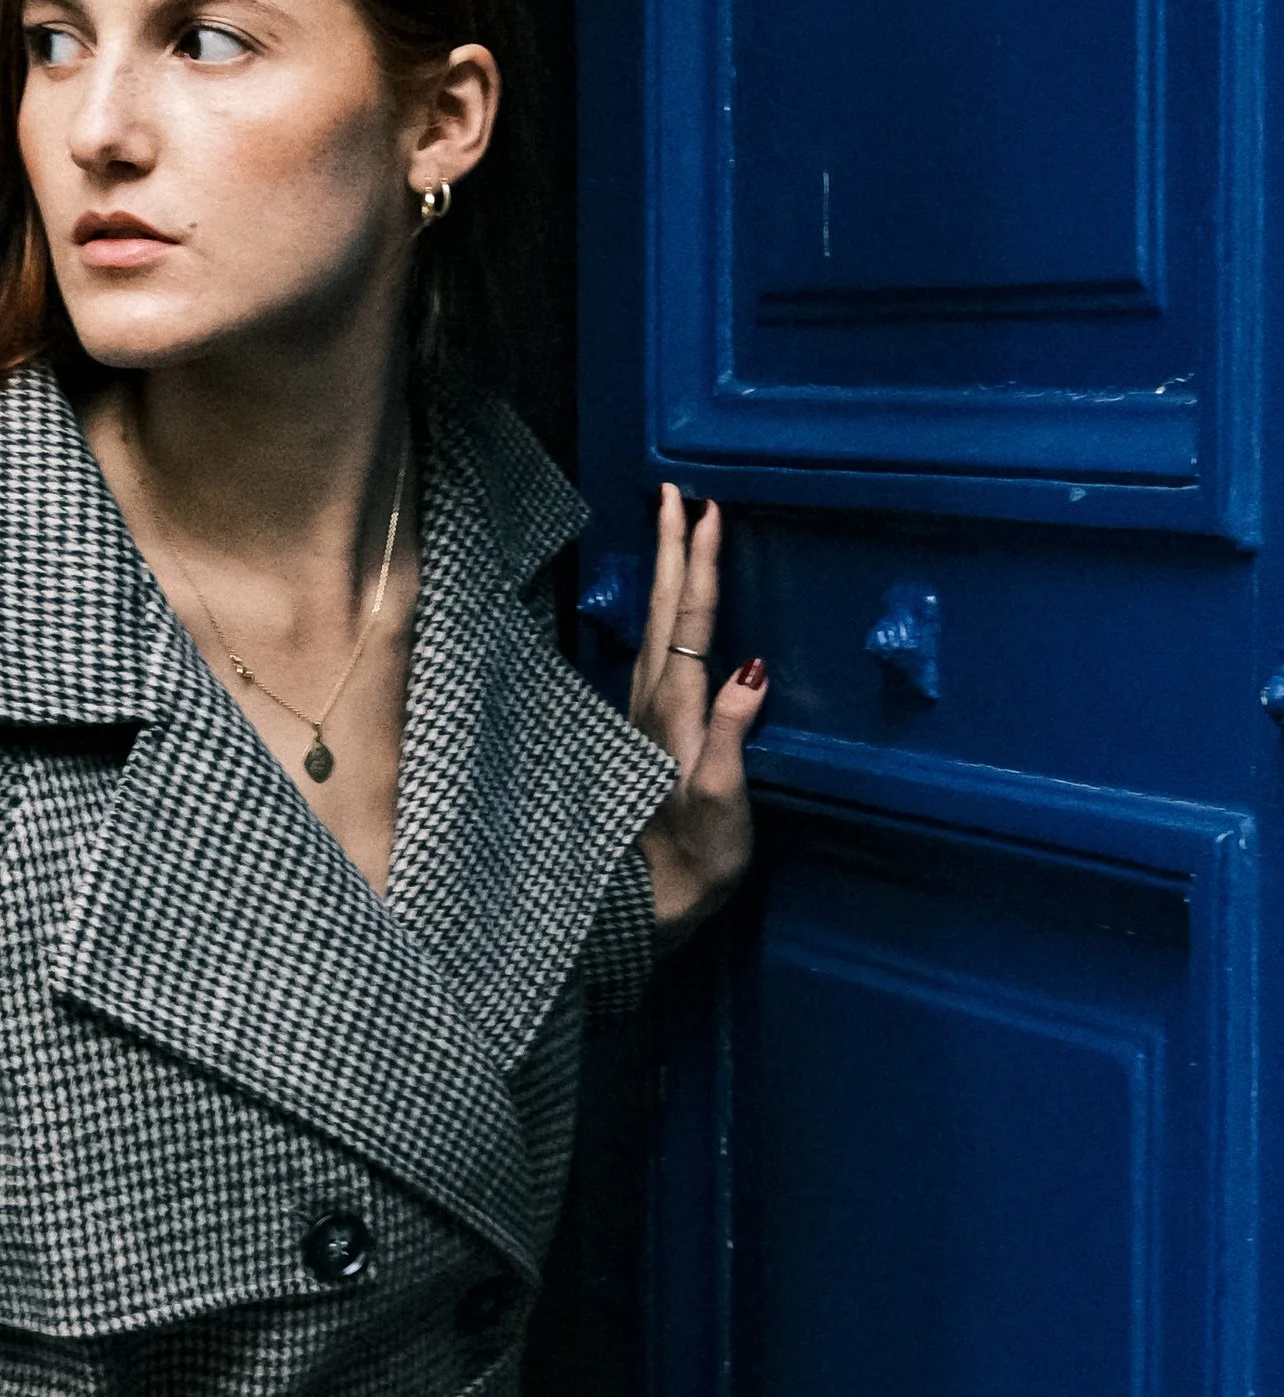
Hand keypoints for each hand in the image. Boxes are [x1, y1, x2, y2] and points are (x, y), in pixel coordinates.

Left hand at [630, 483, 765, 939]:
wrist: (650, 905)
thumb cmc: (694, 859)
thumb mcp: (723, 803)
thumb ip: (732, 735)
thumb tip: (751, 670)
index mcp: (675, 711)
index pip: (691, 621)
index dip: (701, 564)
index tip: (705, 510)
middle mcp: (653, 702)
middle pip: (664, 609)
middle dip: (673, 548)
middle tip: (675, 491)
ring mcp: (646, 715)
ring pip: (656, 624)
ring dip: (667, 573)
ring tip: (673, 529)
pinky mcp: (650, 731)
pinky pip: (657, 648)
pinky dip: (667, 610)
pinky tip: (670, 607)